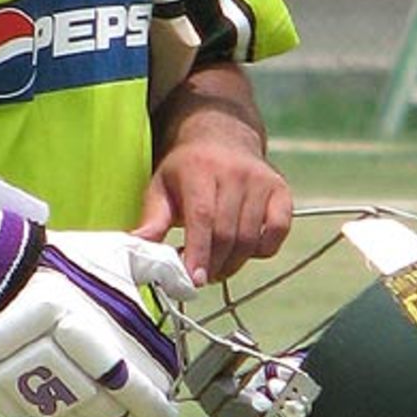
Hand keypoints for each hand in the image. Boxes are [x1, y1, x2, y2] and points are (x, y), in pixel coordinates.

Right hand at [0, 230, 192, 416]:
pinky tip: (66, 409)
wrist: (5, 262)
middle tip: (133, 409)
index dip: (152, 408)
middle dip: (123, 413)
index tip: (165, 416)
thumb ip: (162, 266)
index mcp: (80, 321)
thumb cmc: (69, 262)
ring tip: (99, 404)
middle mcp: (47, 348)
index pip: (126, 384)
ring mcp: (14, 369)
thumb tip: (191, 290)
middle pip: (100, 407)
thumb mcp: (120, 251)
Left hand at [139, 67, 293, 282]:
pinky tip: (243, 251)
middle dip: (212, 264)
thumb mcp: (160, 188)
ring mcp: (262, 181)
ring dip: (233, 263)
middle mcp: (235, 173)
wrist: (221, 136)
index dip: (199, 252)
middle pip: (227, 233)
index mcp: (200, 169)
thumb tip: (136, 250)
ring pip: (251, 238)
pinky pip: (279, 232)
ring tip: (215, 267)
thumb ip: (151, 221)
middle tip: (199, 277)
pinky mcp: (281, 190)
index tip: (193, 280)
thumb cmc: (185, 170)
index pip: (203, 217)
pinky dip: (263, 250)